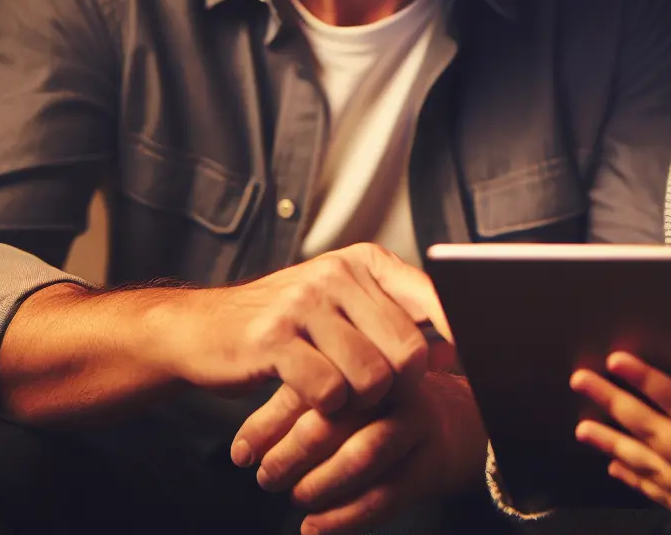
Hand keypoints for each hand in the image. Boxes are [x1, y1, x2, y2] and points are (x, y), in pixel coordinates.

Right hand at [146, 242, 450, 415]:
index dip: (458, 334)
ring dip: (359, 402)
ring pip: (371, 376)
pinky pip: (329, 390)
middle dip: (398, 386)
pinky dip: (326, 409)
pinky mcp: (274, 338)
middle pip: (407, 350)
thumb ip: (394, 316)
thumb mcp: (340, 304)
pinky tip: (311, 400)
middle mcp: (338, 274)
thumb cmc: (284, 325)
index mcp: (364, 262)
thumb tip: (456, 347)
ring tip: (337, 396)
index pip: (432, 297)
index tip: (468, 363)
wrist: (202, 329)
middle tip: (373, 394)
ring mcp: (304, 303)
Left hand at [234, 371, 487, 534]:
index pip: (305, 390)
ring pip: (362, 455)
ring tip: (296, 497)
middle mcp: (390, 387)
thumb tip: (241, 451)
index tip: (241, 455)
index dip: (266, 426)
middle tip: (267, 478)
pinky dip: (343, 517)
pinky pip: (384, 494)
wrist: (454, 422)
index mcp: (358, 361)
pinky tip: (315, 526)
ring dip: (318, 485)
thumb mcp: (337, 397)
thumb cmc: (377, 408)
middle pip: (332, 421)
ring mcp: (415, 424)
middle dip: (289, 457)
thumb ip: (291, 411)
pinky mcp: (430, 463)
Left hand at [572, 352, 670, 534]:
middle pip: (651, 431)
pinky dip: (634, 480)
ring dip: (611, 444)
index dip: (647, 380)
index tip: (617, 360)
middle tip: (579, 380)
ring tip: (581, 428)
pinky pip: (659, 494)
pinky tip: (614, 468)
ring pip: (646, 466)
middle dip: (612, 403)